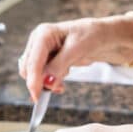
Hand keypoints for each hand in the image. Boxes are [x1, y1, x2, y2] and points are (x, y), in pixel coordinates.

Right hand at [18, 17, 132, 101]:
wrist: (105, 37)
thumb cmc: (92, 35)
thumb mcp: (77, 49)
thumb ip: (59, 66)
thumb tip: (46, 83)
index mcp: (43, 34)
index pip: (32, 61)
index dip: (33, 80)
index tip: (37, 97)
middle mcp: (39, 42)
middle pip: (28, 68)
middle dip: (40, 81)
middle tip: (58, 88)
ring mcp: (43, 51)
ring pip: (34, 74)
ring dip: (46, 82)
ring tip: (62, 83)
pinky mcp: (48, 60)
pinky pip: (42, 76)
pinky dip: (50, 82)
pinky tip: (62, 83)